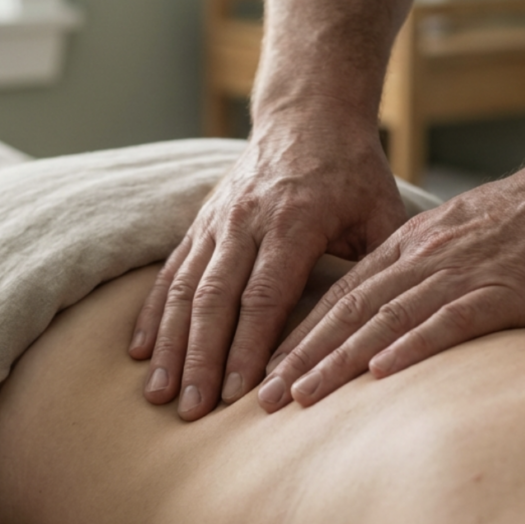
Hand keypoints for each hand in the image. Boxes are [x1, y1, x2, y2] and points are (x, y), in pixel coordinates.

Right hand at [129, 117, 406, 419]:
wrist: (309, 113)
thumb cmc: (353, 169)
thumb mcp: (381, 211)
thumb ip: (379, 267)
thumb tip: (385, 331)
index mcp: (295, 221)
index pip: (264, 295)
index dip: (248, 347)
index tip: (237, 395)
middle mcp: (247, 220)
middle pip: (214, 299)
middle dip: (200, 358)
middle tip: (190, 410)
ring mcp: (218, 220)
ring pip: (184, 287)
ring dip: (169, 343)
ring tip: (157, 391)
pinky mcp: (202, 220)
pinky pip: (171, 269)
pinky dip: (153, 311)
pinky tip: (139, 348)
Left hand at [257, 157, 524, 411]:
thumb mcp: (461, 235)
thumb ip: (424, 266)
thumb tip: (392, 308)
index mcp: (411, 244)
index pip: (340, 293)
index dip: (299, 333)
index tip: (265, 369)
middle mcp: (423, 256)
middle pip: (348, 309)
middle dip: (300, 355)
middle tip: (261, 397)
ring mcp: (461, 271)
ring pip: (385, 318)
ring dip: (338, 360)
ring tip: (300, 396)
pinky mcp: (504, 288)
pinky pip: (451, 320)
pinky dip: (413, 346)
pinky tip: (382, 371)